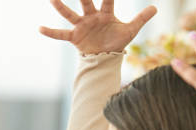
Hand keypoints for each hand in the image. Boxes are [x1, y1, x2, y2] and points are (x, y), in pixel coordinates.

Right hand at [39, 0, 156, 53]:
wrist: (105, 57)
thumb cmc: (117, 41)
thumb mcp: (131, 30)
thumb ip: (141, 18)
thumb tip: (155, 7)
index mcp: (105, 13)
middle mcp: (91, 16)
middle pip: (85, 1)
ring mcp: (81, 26)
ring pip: (70, 14)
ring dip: (61, 6)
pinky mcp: (75, 37)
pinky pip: (61, 34)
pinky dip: (51, 32)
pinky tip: (39, 28)